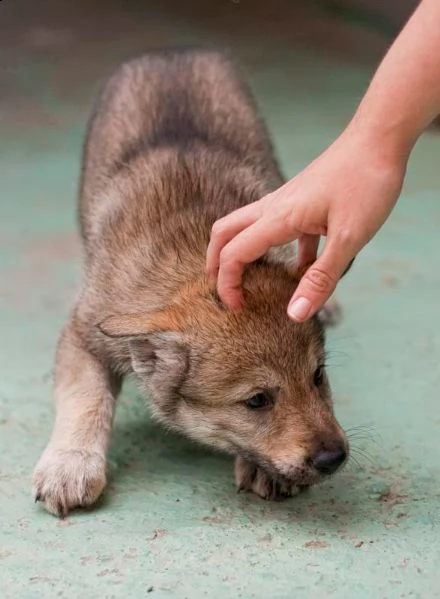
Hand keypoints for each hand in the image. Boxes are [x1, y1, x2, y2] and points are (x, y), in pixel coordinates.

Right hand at [206, 127, 406, 320]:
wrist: (380, 139)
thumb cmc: (367, 183)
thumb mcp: (349, 239)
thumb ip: (321, 278)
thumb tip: (295, 314)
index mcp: (278, 218)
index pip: (234, 254)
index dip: (228, 285)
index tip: (238, 309)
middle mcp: (274, 208)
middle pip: (225, 233)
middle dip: (217, 264)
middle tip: (225, 291)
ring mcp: (286, 201)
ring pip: (247, 227)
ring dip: (241, 253)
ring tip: (251, 281)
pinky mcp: (301, 200)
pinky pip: (278, 227)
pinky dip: (278, 249)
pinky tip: (303, 266)